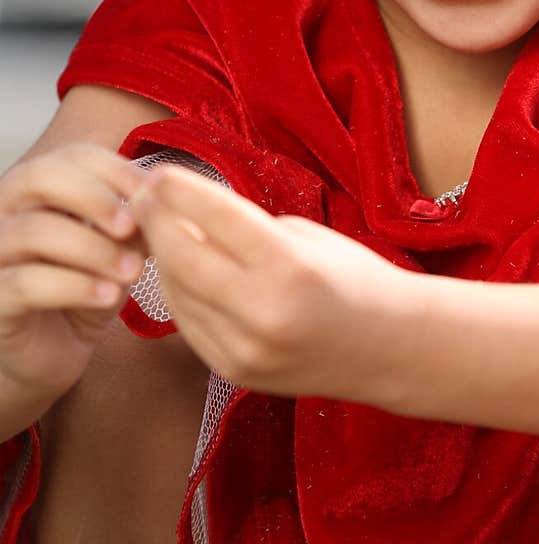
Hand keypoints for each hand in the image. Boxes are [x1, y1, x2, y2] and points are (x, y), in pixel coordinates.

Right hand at [0, 145, 147, 399]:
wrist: (49, 357)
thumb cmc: (82, 291)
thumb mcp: (116, 251)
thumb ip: (134, 223)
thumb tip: (163, 197)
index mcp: (38, 190)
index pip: (72, 156)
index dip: (114, 168)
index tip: (151, 191)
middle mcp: (5, 212)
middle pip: (39, 176)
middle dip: (94, 196)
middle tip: (132, 225)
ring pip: (34, 231)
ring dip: (93, 248)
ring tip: (133, 270)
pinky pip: (27, 282)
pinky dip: (75, 285)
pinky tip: (109, 296)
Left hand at [131, 164, 410, 402]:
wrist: (390, 348)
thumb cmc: (356, 278)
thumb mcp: (307, 237)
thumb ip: (248, 228)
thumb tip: (189, 215)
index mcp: (289, 266)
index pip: (216, 216)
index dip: (181, 189)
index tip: (159, 171)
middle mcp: (263, 311)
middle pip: (182, 256)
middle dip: (157, 221)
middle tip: (143, 198)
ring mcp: (246, 349)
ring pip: (177, 293)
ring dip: (164, 257)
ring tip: (160, 230)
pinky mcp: (236, 372)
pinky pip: (190, 325)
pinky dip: (180, 294)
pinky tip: (180, 271)